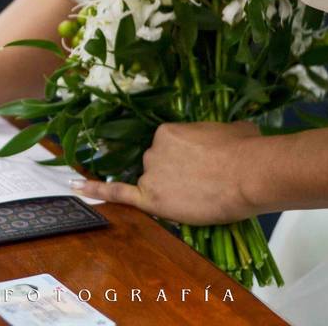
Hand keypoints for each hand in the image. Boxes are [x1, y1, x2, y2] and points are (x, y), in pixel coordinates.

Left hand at [72, 121, 262, 224]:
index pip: (167, 148)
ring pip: (154, 184)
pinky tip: (77, 187)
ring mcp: (150, 173)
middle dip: (178, 174)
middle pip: (158, 166)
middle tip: (207, 181)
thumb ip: (215, 134)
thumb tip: (226, 137)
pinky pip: (118, 193)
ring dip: (174, 190)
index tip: (203, 164)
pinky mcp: (151, 197)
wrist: (250, 172)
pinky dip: (96, 190)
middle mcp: (152, 150)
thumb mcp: (230, 129)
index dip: (184, 159)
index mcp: (166, 131)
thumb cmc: (246, 148)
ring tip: (204, 193)